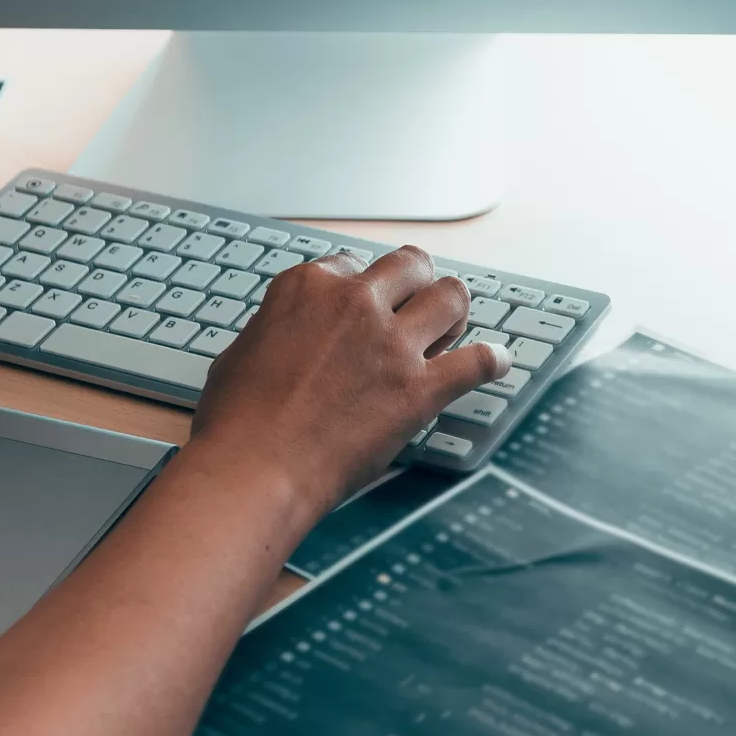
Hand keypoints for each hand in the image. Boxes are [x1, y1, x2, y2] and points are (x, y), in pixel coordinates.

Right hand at [183, 247, 510, 523]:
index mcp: (308, 288)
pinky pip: (477, 363)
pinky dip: (492, 361)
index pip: (350, 264)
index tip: (365, 302)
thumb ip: (276, 332)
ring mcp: (392, 345)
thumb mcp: (241, 353)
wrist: (255, 471)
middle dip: (416, 280)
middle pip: (410, 266)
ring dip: (455, 309)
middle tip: (418, 300)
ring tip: (452, 327)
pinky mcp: (420, 389)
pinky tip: (498, 363)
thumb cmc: (237, 423)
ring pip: (451, 297)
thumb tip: (285, 337)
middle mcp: (355, 305)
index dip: (360, 285)